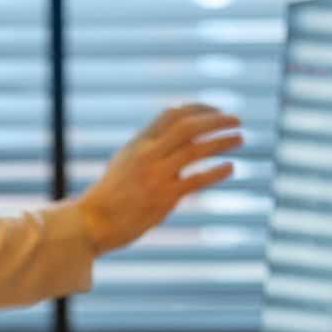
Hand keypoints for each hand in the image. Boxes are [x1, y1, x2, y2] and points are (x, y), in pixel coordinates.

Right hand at [76, 103, 241, 252]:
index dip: (198, 108)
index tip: (215, 110)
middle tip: (236, 119)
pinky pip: (196, 180)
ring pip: (195, 149)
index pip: (172, 114)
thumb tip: (171, 140)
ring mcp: (155, 175)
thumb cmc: (109, 196)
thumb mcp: (124, 162)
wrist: (91, 222)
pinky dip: (216, 171)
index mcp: (138, 143)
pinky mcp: (163, 197)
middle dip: (215, 119)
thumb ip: (147, 149)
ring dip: (221, 141)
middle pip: (188, 126)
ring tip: (240, 138)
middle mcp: (147, 154)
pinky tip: (230, 167)